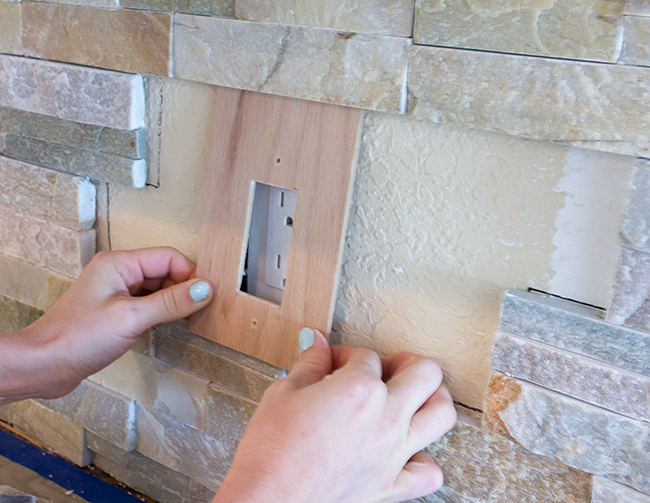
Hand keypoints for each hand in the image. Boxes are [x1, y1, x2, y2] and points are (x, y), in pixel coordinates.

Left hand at [0, 247, 212, 401]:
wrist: (44, 365)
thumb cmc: (77, 338)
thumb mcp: (131, 318)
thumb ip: (171, 302)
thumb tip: (205, 289)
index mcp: (119, 263)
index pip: (168, 258)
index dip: (190, 275)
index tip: (207, 297)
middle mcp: (118, 271)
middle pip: (164, 270)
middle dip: (184, 289)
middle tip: (200, 311)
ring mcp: (116, 290)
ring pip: (157, 287)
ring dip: (173, 301)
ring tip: (187, 320)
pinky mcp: (115, 309)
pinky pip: (147, 302)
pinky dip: (161, 311)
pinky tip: (168, 324)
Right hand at [215, 330, 455, 502]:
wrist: (268, 500)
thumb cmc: (271, 452)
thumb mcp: (283, 393)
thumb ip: (309, 364)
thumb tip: (317, 343)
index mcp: (358, 389)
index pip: (366, 355)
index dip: (347, 354)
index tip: (334, 362)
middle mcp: (385, 418)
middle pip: (425, 372)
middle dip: (406, 361)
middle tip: (387, 367)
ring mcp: (393, 453)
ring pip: (442, 415)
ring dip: (432, 397)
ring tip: (412, 396)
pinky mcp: (390, 486)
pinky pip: (428, 473)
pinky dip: (424, 459)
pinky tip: (407, 451)